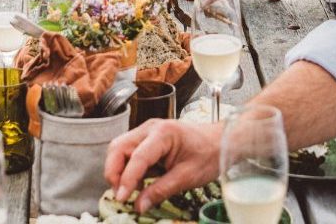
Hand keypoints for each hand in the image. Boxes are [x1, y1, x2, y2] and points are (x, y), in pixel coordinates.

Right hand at [104, 119, 225, 212]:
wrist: (221, 141)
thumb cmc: (208, 155)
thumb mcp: (187, 177)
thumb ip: (161, 191)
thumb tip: (139, 206)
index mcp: (163, 134)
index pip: (136, 157)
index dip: (126, 180)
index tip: (121, 199)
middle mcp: (150, 128)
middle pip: (118, 148)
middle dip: (114, 173)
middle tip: (121, 195)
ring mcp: (147, 131)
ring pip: (119, 149)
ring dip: (119, 171)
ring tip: (130, 190)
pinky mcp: (147, 138)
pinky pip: (128, 152)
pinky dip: (127, 168)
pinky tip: (139, 182)